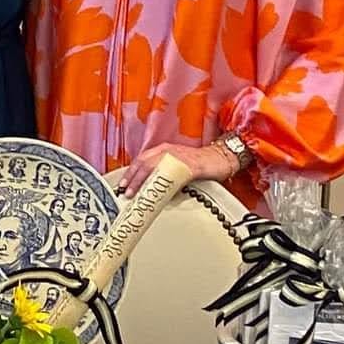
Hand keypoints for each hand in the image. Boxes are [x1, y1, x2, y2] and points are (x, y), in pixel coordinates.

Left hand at [115, 141, 235, 196]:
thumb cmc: (199, 164)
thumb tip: (149, 190)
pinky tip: (159, 193)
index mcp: (164, 149)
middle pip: (145, 163)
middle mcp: (169, 151)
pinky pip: (174, 175)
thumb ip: (163, 174)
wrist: (221, 158)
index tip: (122, 185)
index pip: (142, 159)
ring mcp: (179, 158)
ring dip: (144, 181)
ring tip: (137, 193)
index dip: (130, 172)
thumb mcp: (176, 165)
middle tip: (126, 192)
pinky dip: (165, 184)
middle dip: (133, 178)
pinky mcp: (191, 166)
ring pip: (157, 168)